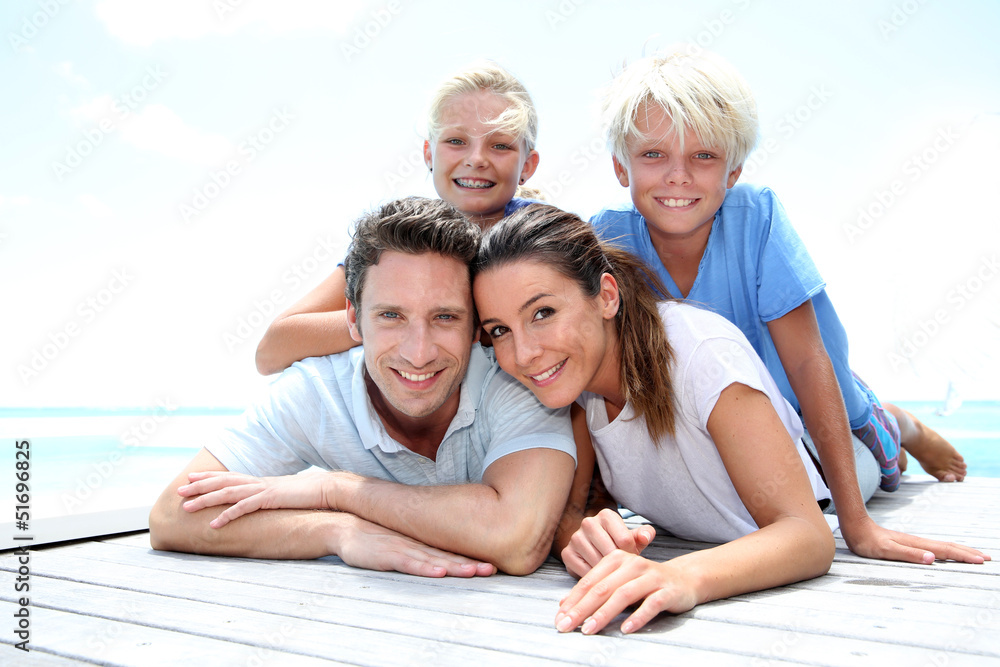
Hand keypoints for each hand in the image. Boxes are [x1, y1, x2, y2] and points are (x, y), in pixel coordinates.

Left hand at [178, 470, 328, 527]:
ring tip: (187, 508)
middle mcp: (258, 482)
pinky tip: (214, 524)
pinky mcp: (270, 498)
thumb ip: (271, 498)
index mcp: (260, 481)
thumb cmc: (309, 494)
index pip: (229, 477)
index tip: (191, 479)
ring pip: (228, 493)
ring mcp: (263, 489)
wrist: (327, 489)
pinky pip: (244, 507)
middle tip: (179, 491)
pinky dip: (227, 515)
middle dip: (199, 486)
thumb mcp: (285, 495)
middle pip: (223, 482)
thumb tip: (263, 503)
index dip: (209, 477)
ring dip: (205, 500)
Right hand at [338, 516, 496, 577]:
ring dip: (455, 566)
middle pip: (449, 556)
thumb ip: (419, 553)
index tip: (495, 565)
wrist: (345, 527)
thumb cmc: (374, 540)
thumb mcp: (401, 546)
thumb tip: (440, 563)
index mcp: (422, 544)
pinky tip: (438, 571)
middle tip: (494, 569)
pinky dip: (424, 568)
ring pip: (434, 560)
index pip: (452, 553)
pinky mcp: (387, 555)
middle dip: (472, 564)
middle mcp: (417, 545)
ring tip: (475, 571)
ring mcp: (403, 548)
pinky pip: (408, 563)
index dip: (472, 559)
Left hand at [554, 550, 696, 634]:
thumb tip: (562, 605)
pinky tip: (625, 629)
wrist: (682, 579)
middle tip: (566, 626)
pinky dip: (637, 617)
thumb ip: (593, 590)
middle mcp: (632, 564)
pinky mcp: (667, 591)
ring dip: (604, 614)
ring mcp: (651, 577)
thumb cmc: (644, 583)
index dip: (572, 601)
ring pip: (623, 595)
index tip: (559, 619)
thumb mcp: (617, 582)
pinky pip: (651, 604)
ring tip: (589, 630)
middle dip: (581, 609)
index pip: (589, 581)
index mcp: (616, 559)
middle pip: (602, 588)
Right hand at [561, 508, 655, 577]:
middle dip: (620, 565)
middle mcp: (588, 523)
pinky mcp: (567, 553)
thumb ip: (644, 535)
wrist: (597, 550)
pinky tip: (601, 576)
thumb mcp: (634, 538)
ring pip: (598, 563)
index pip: (624, 539)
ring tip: (614, 573)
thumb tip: (646, 537)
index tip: (633, 560)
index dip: (632, 555)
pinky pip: (585, 572)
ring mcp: (575, 538)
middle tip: (625, 571)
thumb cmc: (618, 544)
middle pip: (611, 552)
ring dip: (608, 573)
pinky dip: (595, 578)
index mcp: (606, 515)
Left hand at [842, 515, 988, 563]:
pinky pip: (934, 547)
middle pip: (949, 547)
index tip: (982, 561)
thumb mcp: (886, 550)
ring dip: (961, 551)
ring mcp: (915, 542)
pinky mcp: (909, 544)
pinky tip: (948, 554)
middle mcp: (919, 542)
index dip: (964, 556)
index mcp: (917, 544)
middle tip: (988, 558)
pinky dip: (947, 551)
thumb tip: (932, 558)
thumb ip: (908, 554)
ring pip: (943, 546)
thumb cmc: (868, 541)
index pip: (946, 551)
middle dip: (969, 553)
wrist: (856, 527)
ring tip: (975, 555)